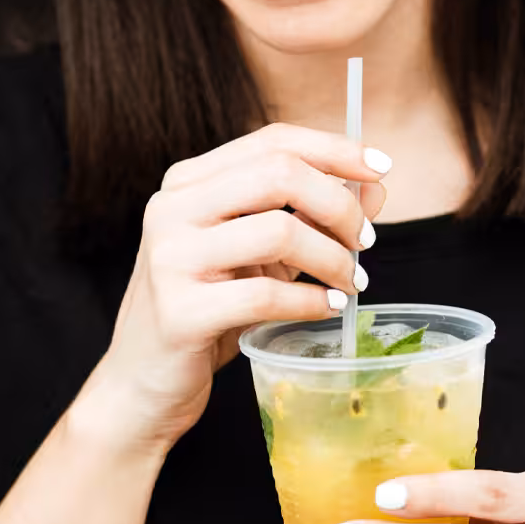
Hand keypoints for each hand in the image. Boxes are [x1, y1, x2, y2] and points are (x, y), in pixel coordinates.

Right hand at [74, 123, 389, 449]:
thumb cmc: (205, 311)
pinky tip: (329, 307)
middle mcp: (171, 209)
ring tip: (352, 283)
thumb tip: (375, 191)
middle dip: (339, 205)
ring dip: (333, 258)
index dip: (335, 150)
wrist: (142, 382)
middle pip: (279, 174)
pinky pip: (266, 295)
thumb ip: (310, 219)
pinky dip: (312, 300)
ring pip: (279, 231)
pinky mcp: (180, 312)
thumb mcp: (260, 257)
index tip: (382, 167)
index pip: (272, 141)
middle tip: (366, 242)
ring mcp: (170, 259)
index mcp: (187, 183)